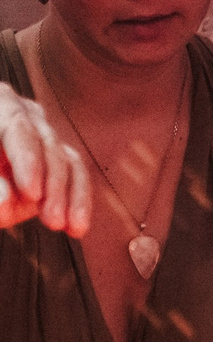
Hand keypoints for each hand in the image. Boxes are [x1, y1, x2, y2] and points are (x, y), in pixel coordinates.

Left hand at [0, 80, 92, 236]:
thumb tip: (6, 201)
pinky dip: (78, 202)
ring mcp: (40, 135)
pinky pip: (76, 176)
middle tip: (50, 219)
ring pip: (66, 160)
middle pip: (46, 143)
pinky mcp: (55, 158)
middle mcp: (21, 114)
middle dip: (52, 184)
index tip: (32, 194)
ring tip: (62, 226)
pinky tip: (76, 227)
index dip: (27, 159)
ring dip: (68, 197)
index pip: (15, 124)